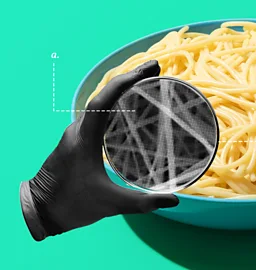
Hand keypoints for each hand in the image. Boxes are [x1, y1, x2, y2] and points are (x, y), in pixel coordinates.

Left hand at [20, 60, 178, 241]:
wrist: (41, 212)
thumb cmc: (73, 204)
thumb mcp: (110, 204)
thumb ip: (143, 203)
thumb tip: (174, 201)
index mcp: (84, 139)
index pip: (103, 102)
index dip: (125, 83)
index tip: (147, 71)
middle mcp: (78, 131)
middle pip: (104, 97)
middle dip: (130, 80)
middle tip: (155, 70)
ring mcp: (76, 134)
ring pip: (101, 105)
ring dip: (123, 92)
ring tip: (148, 84)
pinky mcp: (78, 141)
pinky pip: (99, 116)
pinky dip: (116, 106)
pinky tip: (131, 110)